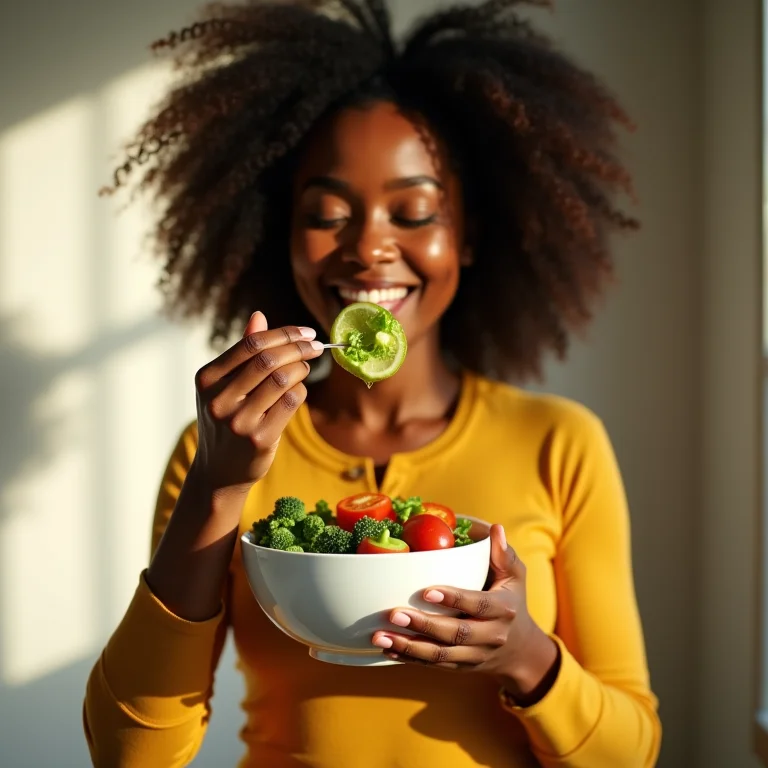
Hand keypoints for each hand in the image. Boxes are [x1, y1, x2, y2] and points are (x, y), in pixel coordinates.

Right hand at [192, 311, 322, 493]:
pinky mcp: (259, 438)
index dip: (284, 334)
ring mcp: (238, 421)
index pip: (251, 344)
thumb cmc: (226, 420)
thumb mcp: (224, 386)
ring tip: (305, 368)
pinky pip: (291, 402)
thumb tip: (259, 316)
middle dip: (299, 348)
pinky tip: (298, 390)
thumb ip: (242, 353)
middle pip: (268, 360)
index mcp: (207, 379)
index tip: (306, 332)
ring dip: (302, 369)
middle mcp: (219, 399)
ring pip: (283, 379)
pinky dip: (301, 390)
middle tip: (316, 346)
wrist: (219, 471)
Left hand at [371, 525, 559, 700]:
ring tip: (379, 636)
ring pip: (440, 655)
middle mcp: (491, 636)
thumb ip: (504, 554)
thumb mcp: (515, 577)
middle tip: (393, 613)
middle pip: (455, 634)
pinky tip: (386, 649)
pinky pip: (433, 665)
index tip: (426, 591)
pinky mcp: (460, 667)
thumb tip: (495, 529)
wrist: (520, 650)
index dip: (453, 598)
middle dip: (423, 625)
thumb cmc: (512, 601)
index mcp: (503, 610)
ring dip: (408, 647)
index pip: (477, 604)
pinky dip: (409, 659)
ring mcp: (475, 656)